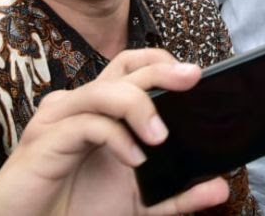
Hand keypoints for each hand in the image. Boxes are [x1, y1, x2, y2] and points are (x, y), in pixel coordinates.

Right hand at [0, 49, 228, 215]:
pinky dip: (116, 138)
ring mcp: (60, 118)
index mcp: (101, 110)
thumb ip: (177, 195)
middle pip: (123, 67)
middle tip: (192, 78)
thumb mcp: (137, 203)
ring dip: (139, 105)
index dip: (163, 64)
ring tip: (161, 137)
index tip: (198, 77)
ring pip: (105, 90)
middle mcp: (80, 105)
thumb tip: (219, 187)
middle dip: (161, 68)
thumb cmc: (73, 209)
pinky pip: (87, 124)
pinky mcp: (44, 140)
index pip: (134, 68)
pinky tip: (134, 160)